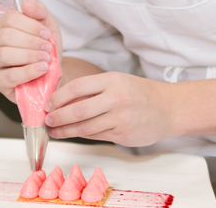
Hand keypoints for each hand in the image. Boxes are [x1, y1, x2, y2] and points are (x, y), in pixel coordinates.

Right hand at [0, 1, 61, 102]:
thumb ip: (39, 12)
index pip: (10, 18)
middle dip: (30, 42)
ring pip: (3, 55)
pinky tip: (41, 69)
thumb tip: (25, 4)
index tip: (47, 34)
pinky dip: (28, 72)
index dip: (31, 25)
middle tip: (47, 48)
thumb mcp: (47, 25)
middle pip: (5, 36)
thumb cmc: (44, 48)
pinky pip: (9, 76)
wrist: (50, 74)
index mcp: (2, 25)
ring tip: (45, 59)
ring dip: (29, 56)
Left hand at [44, 72, 170, 146]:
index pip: (77, 87)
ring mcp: (120, 118)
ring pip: (85, 127)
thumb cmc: (140, 93)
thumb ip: (93, 89)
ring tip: (54, 131)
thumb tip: (63, 98)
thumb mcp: (118, 81)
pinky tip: (73, 133)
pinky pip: (96, 135)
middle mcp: (116, 98)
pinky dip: (81, 135)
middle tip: (47, 120)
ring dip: (66, 130)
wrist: (169, 108)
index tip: (48, 103)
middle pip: (78, 110)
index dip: (58, 97)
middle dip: (58, 116)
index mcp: (112, 80)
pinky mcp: (123, 135)